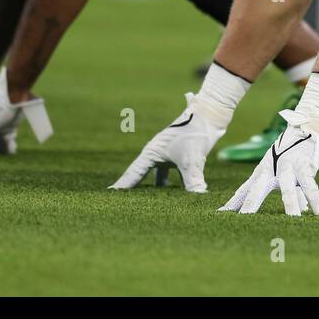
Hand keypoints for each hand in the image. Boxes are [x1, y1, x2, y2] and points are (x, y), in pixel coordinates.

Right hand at [110, 93, 225, 192]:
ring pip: (156, 175)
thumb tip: (196, 200)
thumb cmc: (196, 133)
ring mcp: (167, 153)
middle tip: (124, 204)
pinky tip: (174, 194)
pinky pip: (171, 173)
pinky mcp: (179, 154)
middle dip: (135, 189)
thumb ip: (193, 181)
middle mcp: (156, 153)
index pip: (133, 174)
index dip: (123, 186)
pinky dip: (172, 184)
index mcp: (152, 152)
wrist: (210, 114)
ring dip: (155, 188)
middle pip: (141, 175)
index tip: (108, 196)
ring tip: (149, 203)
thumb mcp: (192, 160)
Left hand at [219, 110, 318, 215]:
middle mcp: (272, 169)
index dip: (234, 202)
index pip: (245, 189)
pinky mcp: (305, 165)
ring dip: (291, 204)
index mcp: (262, 172)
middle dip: (251, 204)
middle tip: (244, 219)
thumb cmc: (292, 154)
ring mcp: (288, 166)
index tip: (221, 214)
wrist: (306, 128)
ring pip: (288, 188)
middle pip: (258, 189)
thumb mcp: (284, 173)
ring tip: (293, 219)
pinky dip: (316, 200)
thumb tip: (300, 209)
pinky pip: (311, 186)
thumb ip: (291, 193)